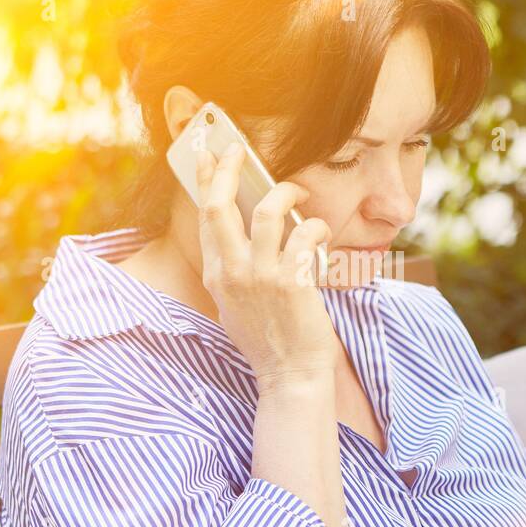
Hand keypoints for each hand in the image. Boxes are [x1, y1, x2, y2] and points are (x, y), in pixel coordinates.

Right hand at [195, 142, 338, 388]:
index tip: (209, 156)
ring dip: (287, 192)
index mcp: (215, 275)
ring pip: (269, 211)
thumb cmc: (269, 339)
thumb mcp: (236, 303)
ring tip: (300, 194)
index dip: (207, 181)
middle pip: (220, 205)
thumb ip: (235, 267)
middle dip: (228, 169)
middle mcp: (231, 272)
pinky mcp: (292, 283)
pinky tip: (320, 233)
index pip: (205, 217)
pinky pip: (304, 236)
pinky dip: (316, 227)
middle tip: (239, 149)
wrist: (290, 376)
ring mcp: (260, 277)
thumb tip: (248, 226)